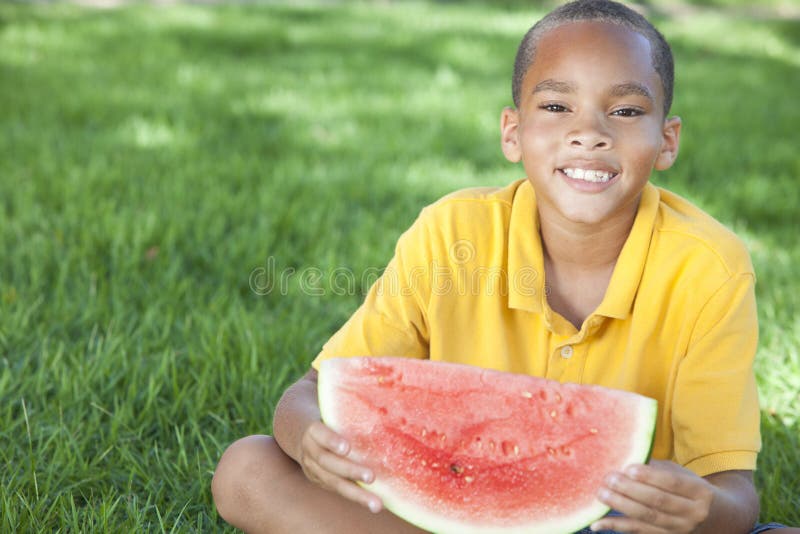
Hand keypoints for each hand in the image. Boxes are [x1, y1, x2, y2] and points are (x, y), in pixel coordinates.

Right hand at [298, 420, 382, 512]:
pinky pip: (339, 491)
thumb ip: (346, 414)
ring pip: (333, 483)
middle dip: (350, 471)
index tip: (347, 447)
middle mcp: (309, 451)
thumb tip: (381, 410)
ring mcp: (313, 469)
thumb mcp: (331, 413)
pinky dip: (358, 497)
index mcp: (312, 431)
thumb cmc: (328, 418)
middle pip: (328, 462)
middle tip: (371, 477)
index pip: (320, 434)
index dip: (332, 441)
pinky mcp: (320, 481)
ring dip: (356, 494)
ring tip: (376, 504)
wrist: (300, 432)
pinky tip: (376, 504)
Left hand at [590, 460, 713, 532]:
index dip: (650, 476)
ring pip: (647, 518)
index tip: (628, 467)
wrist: (714, 518)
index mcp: (699, 492)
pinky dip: (616, 527)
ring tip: (601, 494)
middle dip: (631, 490)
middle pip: (658, 501)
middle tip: (609, 478)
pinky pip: (638, 532)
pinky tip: (597, 523)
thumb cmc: (689, 488)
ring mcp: (679, 530)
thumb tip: (626, 457)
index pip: (673, 483)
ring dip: (621, 506)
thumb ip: (657, 468)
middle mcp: (692, 513)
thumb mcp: (682, 474)